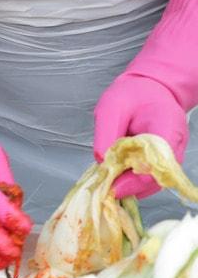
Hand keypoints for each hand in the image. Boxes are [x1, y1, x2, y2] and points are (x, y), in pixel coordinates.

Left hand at [96, 74, 188, 199]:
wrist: (152, 89)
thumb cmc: (133, 94)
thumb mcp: (112, 106)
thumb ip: (107, 132)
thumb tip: (102, 161)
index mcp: (167, 129)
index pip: (156, 163)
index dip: (134, 179)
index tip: (111, 185)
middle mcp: (174, 148)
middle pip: (157, 179)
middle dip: (129, 187)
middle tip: (103, 188)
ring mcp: (171, 157)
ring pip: (154, 184)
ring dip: (130, 187)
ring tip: (106, 183)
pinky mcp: (162, 162)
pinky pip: (150, 179)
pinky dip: (132, 182)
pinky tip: (114, 177)